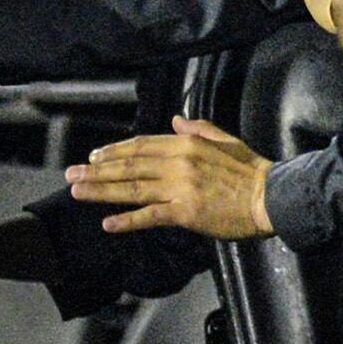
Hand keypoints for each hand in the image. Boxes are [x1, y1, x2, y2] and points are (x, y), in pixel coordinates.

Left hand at [63, 117, 272, 238]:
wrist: (272, 196)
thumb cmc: (252, 170)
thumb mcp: (225, 139)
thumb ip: (198, 129)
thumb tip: (176, 120)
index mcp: (186, 143)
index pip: (141, 145)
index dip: (114, 151)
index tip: (93, 157)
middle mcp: (178, 163)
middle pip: (129, 165)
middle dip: (96, 170)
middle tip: (71, 175)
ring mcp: (180, 188)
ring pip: (132, 188)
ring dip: (101, 191)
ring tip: (77, 193)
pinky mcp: (185, 212)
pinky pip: (150, 216)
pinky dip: (127, 220)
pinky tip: (107, 224)